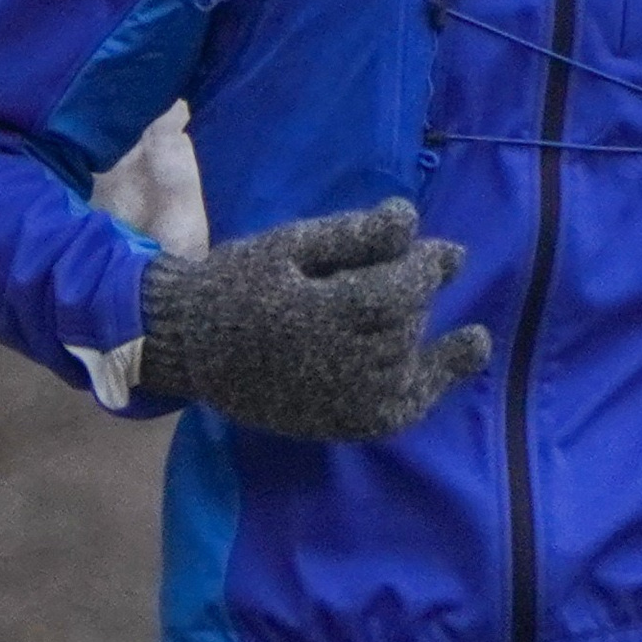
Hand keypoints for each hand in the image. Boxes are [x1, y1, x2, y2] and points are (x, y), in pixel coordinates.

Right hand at [138, 199, 490, 441]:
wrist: (187, 344)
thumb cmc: (236, 283)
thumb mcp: (288, 243)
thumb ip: (352, 234)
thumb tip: (411, 217)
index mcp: (325, 312)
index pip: (403, 289)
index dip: (432, 267)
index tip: (449, 252)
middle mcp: (341, 363)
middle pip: (407, 325)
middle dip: (420, 296)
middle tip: (425, 275)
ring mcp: (342, 401)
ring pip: (410, 367)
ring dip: (430, 340)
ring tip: (454, 323)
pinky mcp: (339, 424)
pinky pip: (398, 412)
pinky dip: (428, 390)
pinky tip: (451, 364)